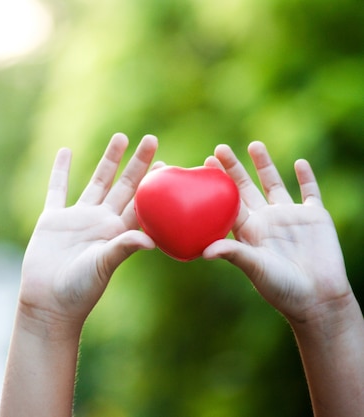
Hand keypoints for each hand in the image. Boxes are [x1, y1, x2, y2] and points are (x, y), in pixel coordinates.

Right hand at [19, 133, 157, 336]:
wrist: (48, 301)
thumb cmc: (80, 290)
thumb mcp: (104, 266)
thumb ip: (123, 248)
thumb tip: (150, 241)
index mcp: (117, 232)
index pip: (141, 203)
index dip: (155, 184)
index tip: (169, 164)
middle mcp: (101, 222)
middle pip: (123, 185)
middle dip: (137, 163)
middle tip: (152, 139)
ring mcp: (77, 219)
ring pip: (96, 182)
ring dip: (108, 160)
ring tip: (121, 137)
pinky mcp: (53, 220)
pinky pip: (57, 190)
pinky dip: (61, 171)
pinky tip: (65, 152)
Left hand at [203, 141, 350, 322]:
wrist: (318, 299)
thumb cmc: (281, 289)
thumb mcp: (255, 268)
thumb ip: (234, 254)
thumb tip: (204, 252)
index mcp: (247, 231)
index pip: (227, 202)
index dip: (216, 184)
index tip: (203, 164)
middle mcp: (265, 220)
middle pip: (246, 188)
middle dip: (233, 169)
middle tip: (219, 148)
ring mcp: (290, 217)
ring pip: (274, 184)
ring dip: (265, 165)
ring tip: (253, 144)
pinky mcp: (315, 217)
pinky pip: (311, 192)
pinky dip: (306, 177)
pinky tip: (299, 163)